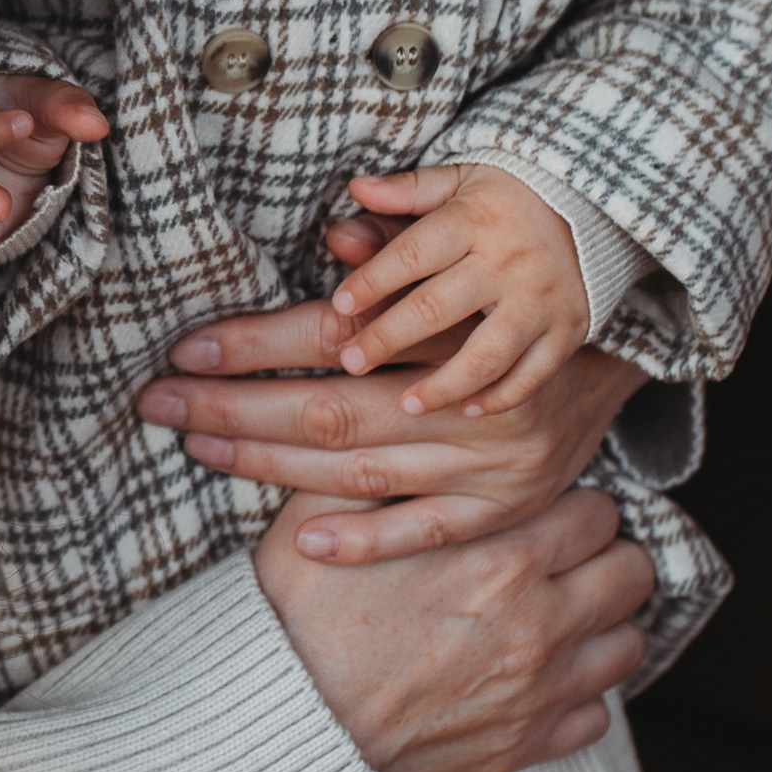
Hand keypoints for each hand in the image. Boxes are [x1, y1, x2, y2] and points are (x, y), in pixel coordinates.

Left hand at [136, 295, 641, 562]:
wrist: (611, 365)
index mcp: (449, 328)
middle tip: (159, 402)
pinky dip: (365, 540)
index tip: (186, 349)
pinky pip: (425, 530)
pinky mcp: (502, 509)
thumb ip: (398, 256)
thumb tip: (340, 229)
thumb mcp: (461, 267)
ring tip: (200, 447)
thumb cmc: (509, 307)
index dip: (255, 341)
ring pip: (360, 468)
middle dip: (234, 404)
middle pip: (329, 407)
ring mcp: (486, 461)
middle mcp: (465, 398)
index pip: (331, 334)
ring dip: (270, 462)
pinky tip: (300, 542)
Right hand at [256, 485, 651, 771]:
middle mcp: (539, 623)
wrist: (284, 723)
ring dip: (599, 626)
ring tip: (558, 617)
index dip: (569, 507)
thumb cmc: (300, 617)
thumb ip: (383, 464)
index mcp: (502, 556)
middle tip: (560, 561)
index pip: (596, 511)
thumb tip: (405, 420)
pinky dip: (577, 697)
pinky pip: (596, 716)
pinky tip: (538, 679)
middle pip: (630, 572)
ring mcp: (539, 691)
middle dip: (600, 560)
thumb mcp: (327, 512)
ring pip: (628, 644)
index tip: (542, 515)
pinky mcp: (524, 746)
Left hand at [331, 164, 588, 413]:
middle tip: (350, 362)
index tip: (339, 307)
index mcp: (476, 219)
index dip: (372, 280)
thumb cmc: (512, 196)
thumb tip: (356, 188)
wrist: (597, 207)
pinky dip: (501, 396)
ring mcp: (541, 301)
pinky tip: (467, 410)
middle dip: (388, 337)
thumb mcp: (461, 179)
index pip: (412, 253)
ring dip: (443, 384)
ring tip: (405, 406)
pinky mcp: (568, 330)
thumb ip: (409, 189)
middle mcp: (509, 262)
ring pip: (487, 354)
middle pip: (438, 307)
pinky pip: (533, 374)